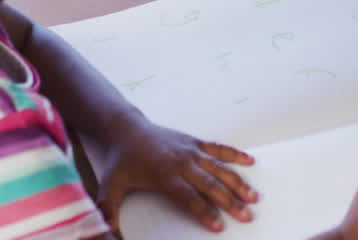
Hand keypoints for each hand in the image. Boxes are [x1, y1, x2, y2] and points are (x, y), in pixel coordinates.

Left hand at [93, 118, 256, 233]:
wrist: (125, 128)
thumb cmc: (121, 160)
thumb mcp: (109, 186)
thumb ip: (107, 210)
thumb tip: (104, 232)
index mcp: (164, 176)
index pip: (188, 198)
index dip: (204, 212)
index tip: (219, 226)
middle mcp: (181, 163)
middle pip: (210, 185)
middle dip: (230, 202)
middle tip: (246, 216)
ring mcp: (190, 150)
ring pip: (219, 168)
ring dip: (238, 182)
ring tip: (254, 196)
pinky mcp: (194, 141)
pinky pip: (218, 148)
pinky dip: (235, 154)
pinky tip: (250, 161)